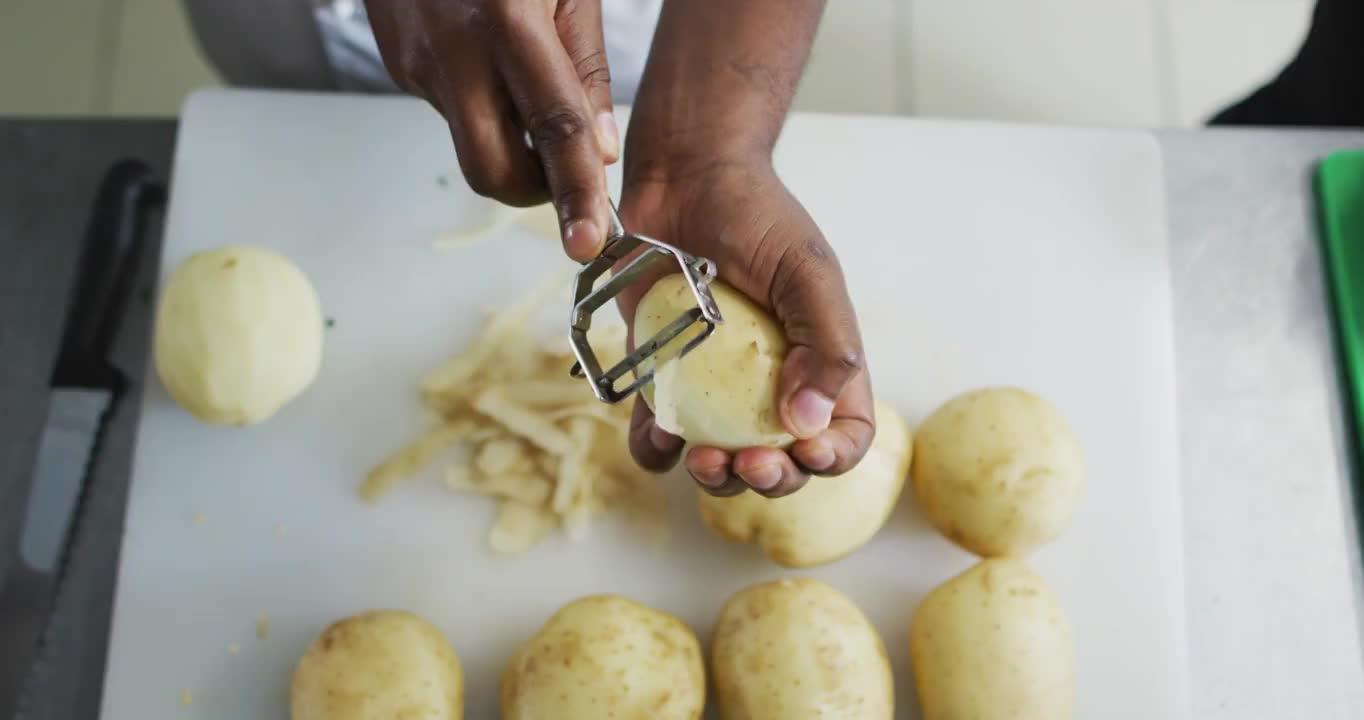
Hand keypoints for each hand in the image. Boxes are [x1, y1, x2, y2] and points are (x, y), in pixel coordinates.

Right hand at [367, 0, 616, 259]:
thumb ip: (584, 66)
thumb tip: (600, 150)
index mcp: (506, 19)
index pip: (554, 127)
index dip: (576, 191)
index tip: (590, 240)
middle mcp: (453, 49)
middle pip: (492, 169)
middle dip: (534, 191)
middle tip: (563, 173)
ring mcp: (416, 61)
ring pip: (472, 140)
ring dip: (509, 137)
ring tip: (524, 80)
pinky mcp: (397, 63)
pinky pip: (450, 109)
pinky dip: (482, 104)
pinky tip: (487, 59)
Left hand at [614, 160, 874, 497]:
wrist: (681, 178)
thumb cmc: (755, 215)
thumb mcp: (807, 271)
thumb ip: (826, 344)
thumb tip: (810, 421)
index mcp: (819, 364)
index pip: (844, 433)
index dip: (832, 457)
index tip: (806, 450)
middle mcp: (769, 385)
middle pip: (781, 462)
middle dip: (769, 478)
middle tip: (747, 461)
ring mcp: (712, 388)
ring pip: (719, 463)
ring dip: (714, 477)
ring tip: (701, 457)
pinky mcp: (660, 379)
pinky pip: (657, 437)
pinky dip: (656, 449)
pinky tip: (659, 433)